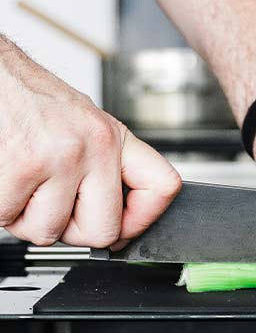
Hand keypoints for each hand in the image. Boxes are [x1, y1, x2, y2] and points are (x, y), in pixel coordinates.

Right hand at [0, 49, 180, 248]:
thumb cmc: (32, 100)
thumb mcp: (86, 123)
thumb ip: (105, 164)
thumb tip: (119, 213)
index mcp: (113, 137)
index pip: (162, 186)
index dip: (144, 219)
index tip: (126, 227)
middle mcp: (92, 147)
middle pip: (103, 231)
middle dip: (74, 231)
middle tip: (58, 208)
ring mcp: (56, 159)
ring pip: (50, 232)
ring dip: (29, 218)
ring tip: (24, 185)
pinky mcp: (17, 170)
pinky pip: (9, 219)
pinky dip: (2, 208)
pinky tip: (6, 179)